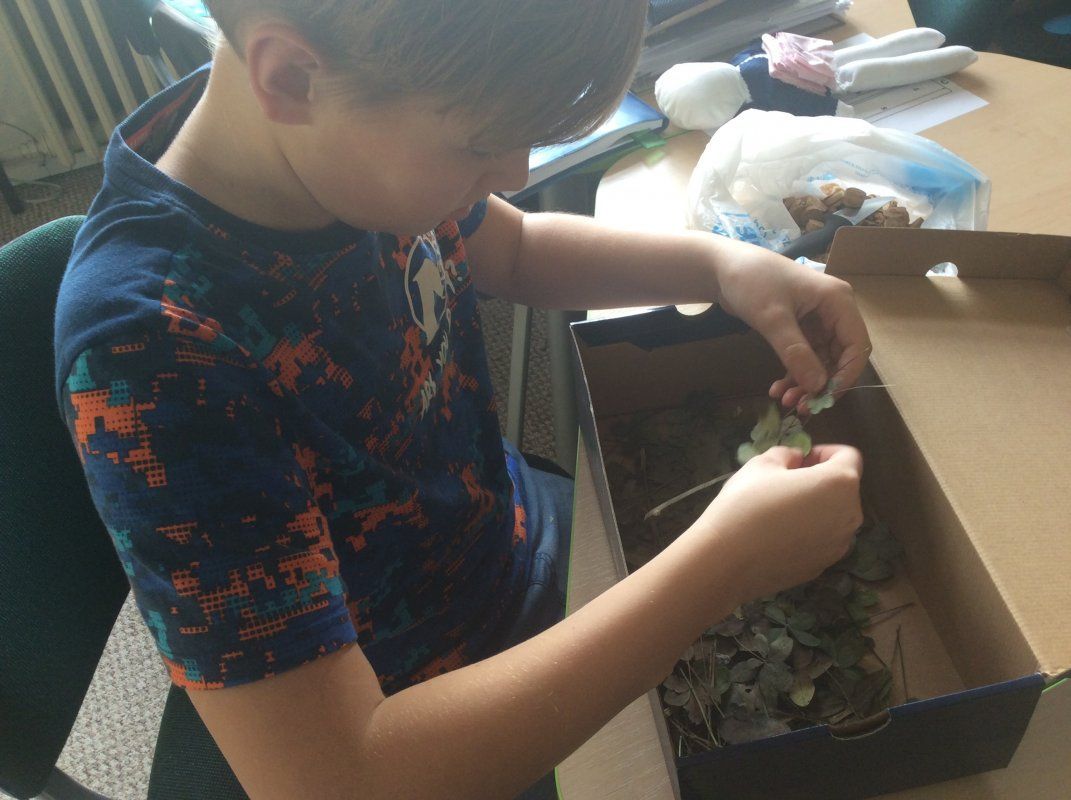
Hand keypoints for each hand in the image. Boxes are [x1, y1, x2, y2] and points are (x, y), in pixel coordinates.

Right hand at [692, 444, 862, 603]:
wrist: (727, 560)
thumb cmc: (746, 503)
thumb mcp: (761, 464)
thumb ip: (786, 455)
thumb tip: (796, 460)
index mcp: (841, 483)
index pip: (848, 456)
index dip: (822, 452)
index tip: (797, 460)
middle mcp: (850, 515)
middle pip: (843, 489)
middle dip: (819, 481)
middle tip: (785, 484)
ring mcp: (838, 546)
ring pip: (834, 517)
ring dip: (816, 508)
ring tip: (779, 512)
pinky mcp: (823, 567)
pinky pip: (821, 541)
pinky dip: (807, 533)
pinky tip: (776, 537)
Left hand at [713, 243, 871, 411]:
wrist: (722, 267)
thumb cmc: (751, 281)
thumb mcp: (773, 318)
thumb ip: (795, 352)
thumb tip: (817, 386)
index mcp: (838, 301)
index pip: (857, 345)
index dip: (846, 375)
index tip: (825, 399)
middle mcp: (833, 311)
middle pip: (840, 357)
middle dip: (821, 383)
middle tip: (800, 406)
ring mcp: (817, 320)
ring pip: (821, 361)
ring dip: (805, 382)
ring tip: (784, 400)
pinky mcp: (800, 328)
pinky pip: (805, 357)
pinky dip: (794, 374)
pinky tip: (777, 388)